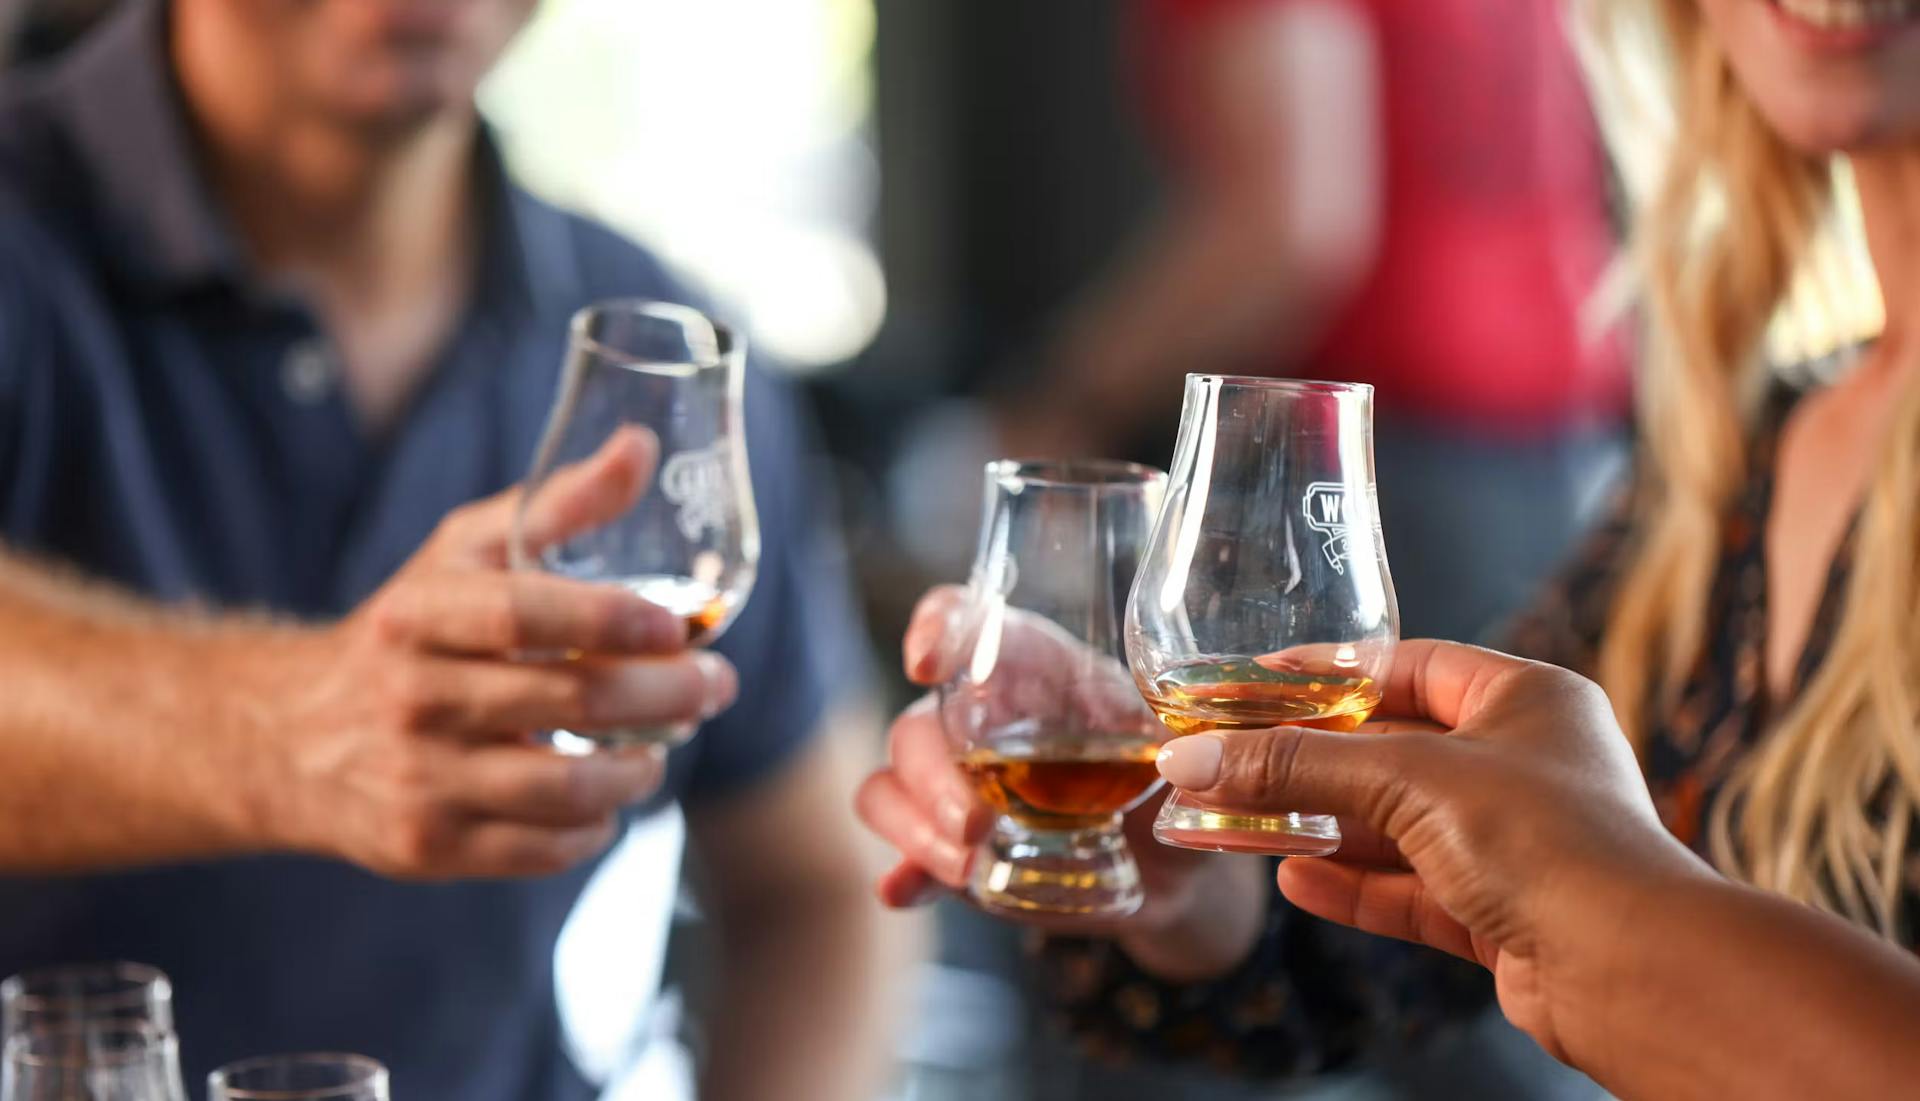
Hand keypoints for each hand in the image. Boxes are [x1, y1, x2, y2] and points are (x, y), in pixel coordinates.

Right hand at [244, 428, 738, 879]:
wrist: (290, 737)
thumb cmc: (410, 630)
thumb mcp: (464, 553)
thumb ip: (556, 503)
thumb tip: (640, 447)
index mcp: (418, 614)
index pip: (520, 614)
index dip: (608, 620)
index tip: (678, 626)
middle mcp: (412, 697)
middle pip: (568, 702)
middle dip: (665, 694)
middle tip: (715, 684)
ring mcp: (418, 779)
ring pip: (565, 788)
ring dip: (640, 768)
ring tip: (666, 743)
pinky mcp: (427, 847)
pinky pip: (542, 850)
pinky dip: (594, 828)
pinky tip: (609, 798)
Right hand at [854, 586, 1270, 980]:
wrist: (1174, 865)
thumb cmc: (1173, 775)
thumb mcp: (1181, 743)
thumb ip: (1179, 739)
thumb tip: (1175, 758)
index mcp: (1032, 668)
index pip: (962, 620)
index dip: (935, 630)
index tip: (926, 664)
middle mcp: (979, 721)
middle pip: (915, 725)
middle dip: (932, 775)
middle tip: (976, 824)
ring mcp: (955, 788)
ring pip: (889, 788)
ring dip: (916, 828)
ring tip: (969, 866)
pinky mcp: (953, 850)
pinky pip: (902, 855)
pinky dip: (902, 873)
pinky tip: (904, 891)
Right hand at [1152, 640, 1714, 1060]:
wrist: (1631, 972)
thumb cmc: (1552, 843)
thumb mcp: (1409, 780)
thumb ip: (1298, 766)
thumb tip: (1196, 758)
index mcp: (1527, 700)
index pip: (1411, 667)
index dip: (1331, 674)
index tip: (1259, 682)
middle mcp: (1525, 765)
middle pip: (1392, 751)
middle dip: (1309, 762)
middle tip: (1231, 760)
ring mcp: (1515, 844)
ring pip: (1396, 826)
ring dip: (1320, 827)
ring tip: (1238, 821)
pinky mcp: (1503, 913)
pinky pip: (1412, 889)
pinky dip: (1353, 884)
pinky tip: (1294, 878)